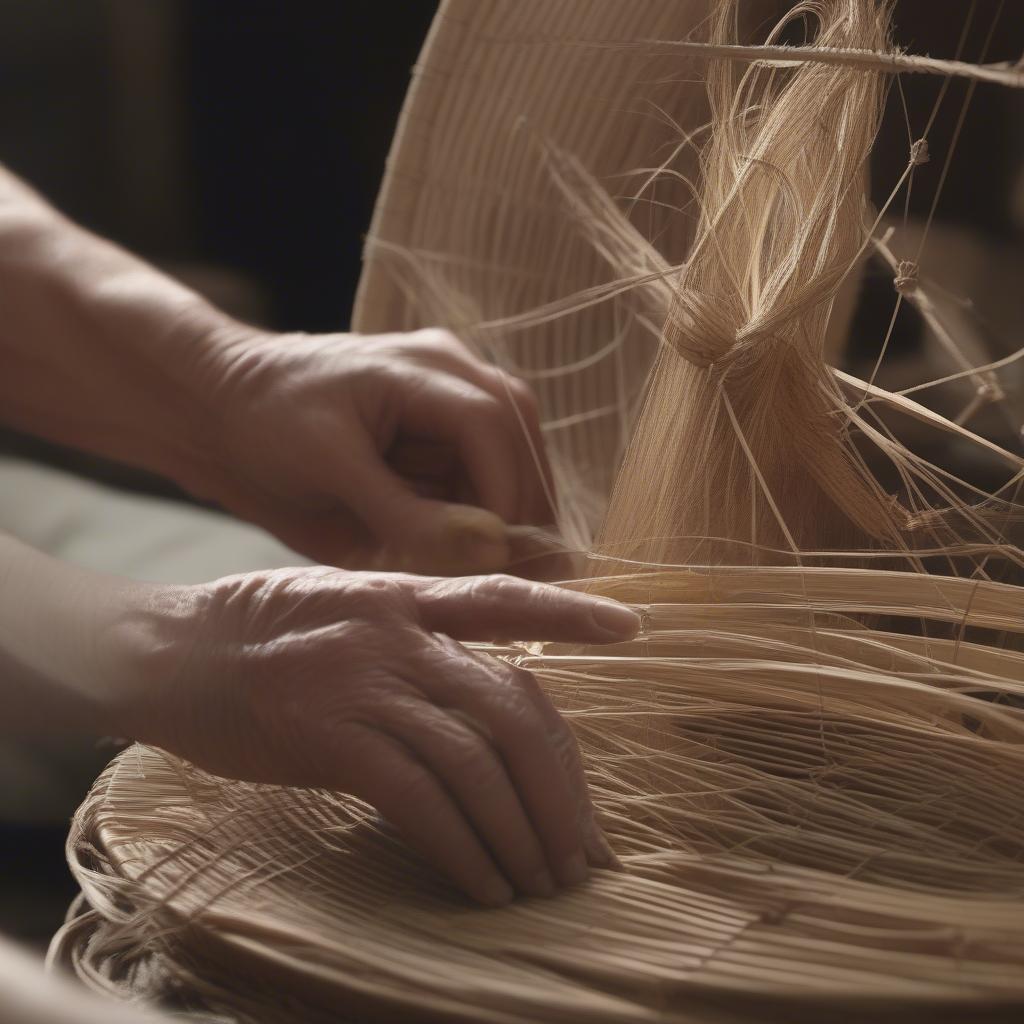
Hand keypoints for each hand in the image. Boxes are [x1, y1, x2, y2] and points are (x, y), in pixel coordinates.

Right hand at [123, 567, 639, 904]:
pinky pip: (420, 798)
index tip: (633, 630)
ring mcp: (363, 683)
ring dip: (521, 831)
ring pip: (476, 760)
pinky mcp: (327, 737)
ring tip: (543, 880)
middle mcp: (396, 635)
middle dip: (563, 786)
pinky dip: (464, 847)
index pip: (505, 597)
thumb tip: (487, 699)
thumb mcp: (347, 608)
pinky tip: (484, 883)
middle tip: (585, 848)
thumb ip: (417, 639)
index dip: (572, 614)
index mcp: (406, 596)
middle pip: (513, 706)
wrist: (168, 653)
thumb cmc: (260, 635)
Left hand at [201, 328, 554, 574]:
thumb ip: (407, 512)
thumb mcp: (330, 468)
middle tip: (529, 573)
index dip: (507, 494)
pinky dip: (484, 522)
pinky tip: (478, 558)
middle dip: (526, 508)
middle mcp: (450, 378)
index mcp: (423, 367)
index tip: (502, 556)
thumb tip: (492, 548)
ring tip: (507, 573)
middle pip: (519, 440)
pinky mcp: (437, 439)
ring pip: (511, 462)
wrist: (222, 413)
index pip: (492, 426)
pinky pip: (481, 481)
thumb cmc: (266, 423)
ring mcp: (448, 404)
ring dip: (512, 518)